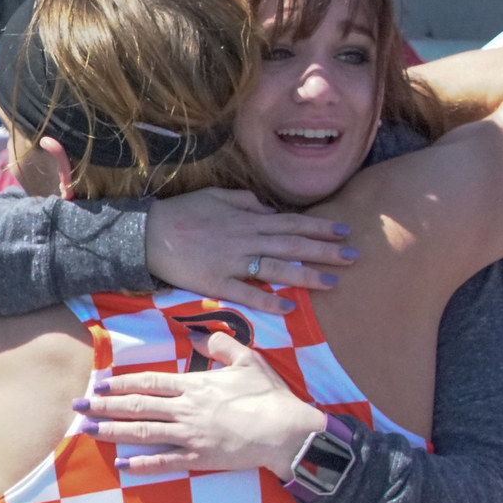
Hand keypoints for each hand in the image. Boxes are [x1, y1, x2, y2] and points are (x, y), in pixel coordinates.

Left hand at [73, 331, 323, 477]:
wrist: (286, 432)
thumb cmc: (270, 396)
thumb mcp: (249, 360)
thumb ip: (222, 345)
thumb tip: (199, 335)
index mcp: (196, 385)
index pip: (149, 382)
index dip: (121, 383)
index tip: (100, 384)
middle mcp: (186, 409)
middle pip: (136, 407)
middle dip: (103, 407)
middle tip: (78, 408)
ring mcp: (190, 435)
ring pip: (142, 433)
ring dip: (112, 432)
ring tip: (88, 431)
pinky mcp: (199, 458)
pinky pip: (164, 462)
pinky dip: (141, 464)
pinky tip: (122, 464)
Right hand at [145, 189, 356, 314]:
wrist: (148, 234)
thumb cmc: (183, 213)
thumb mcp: (217, 197)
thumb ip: (247, 202)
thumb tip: (270, 209)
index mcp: (247, 219)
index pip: (292, 222)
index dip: (320, 226)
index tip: (344, 230)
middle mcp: (245, 239)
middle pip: (293, 245)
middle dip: (325, 250)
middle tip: (354, 256)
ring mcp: (231, 262)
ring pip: (276, 268)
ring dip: (306, 275)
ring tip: (333, 281)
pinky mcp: (215, 283)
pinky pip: (245, 293)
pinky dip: (266, 300)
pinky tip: (287, 306)